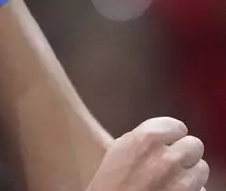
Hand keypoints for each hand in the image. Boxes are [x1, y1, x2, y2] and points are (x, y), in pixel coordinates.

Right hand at [86, 117, 208, 190]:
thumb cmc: (109, 182)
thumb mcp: (119, 150)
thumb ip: (143, 139)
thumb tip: (164, 136)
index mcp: (146, 139)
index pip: (176, 126)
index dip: (169, 136)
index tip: (164, 143)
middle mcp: (167, 157)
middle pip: (194, 144)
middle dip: (183, 152)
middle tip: (169, 161)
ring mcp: (181, 181)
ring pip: (201, 167)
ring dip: (189, 171)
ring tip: (172, 178)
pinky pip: (201, 189)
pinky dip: (191, 190)